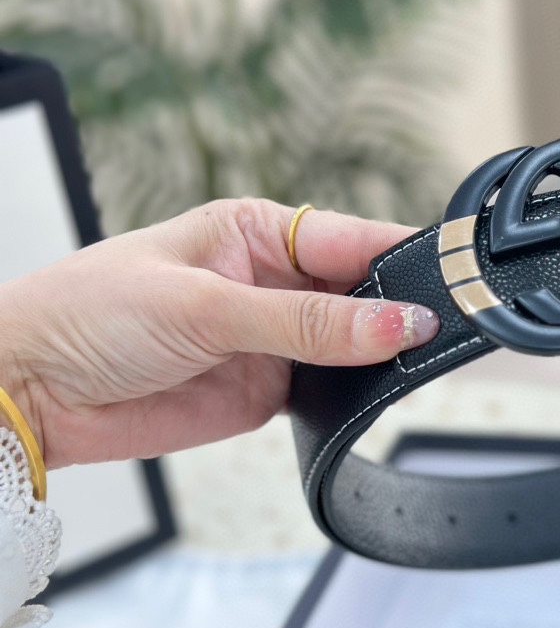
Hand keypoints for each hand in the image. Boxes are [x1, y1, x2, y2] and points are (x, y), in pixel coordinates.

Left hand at [0, 199, 438, 467]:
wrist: (30, 391)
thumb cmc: (87, 313)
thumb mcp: (205, 306)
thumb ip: (307, 321)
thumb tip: (396, 322)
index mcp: (259, 232)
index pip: (354, 238)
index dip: (404, 260)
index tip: (450, 283)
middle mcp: (275, 282)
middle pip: (364, 293)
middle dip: (401, 310)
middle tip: (442, 330)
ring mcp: (276, 339)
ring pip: (355, 345)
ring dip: (382, 355)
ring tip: (416, 364)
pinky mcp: (270, 389)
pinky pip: (332, 390)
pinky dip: (356, 396)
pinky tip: (375, 395)